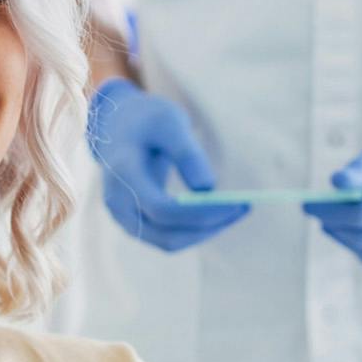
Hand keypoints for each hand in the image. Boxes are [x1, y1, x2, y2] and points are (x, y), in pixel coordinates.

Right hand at [87, 78, 248, 251]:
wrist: (116, 126)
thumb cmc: (146, 120)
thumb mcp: (168, 121)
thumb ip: (186, 153)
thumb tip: (208, 188)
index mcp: (122, 174)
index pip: (162, 209)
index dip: (201, 212)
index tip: (237, 203)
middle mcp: (117, 203)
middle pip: (167, 233)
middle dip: (209, 225)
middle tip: (244, 207)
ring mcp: (123, 217)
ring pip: (169, 242)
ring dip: (205, 231)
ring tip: (236, 209)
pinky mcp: (135, 223)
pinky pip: (167, 238)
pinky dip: (195, 230)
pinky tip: (218, 213)